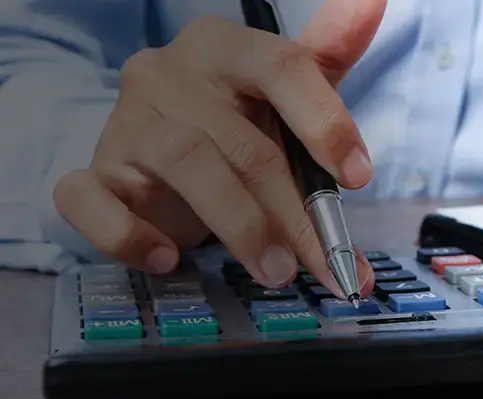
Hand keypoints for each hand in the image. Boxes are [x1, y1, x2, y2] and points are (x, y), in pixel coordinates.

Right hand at [52, 0, 385, 294]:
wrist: (161, 157)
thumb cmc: (236, 120)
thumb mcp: (286, 90)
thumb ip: (328, 56)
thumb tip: (373, 3)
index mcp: (223, 46)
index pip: (281, 66)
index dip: (325, 122)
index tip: (357, 177)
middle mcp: (168, 73)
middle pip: (244, 141)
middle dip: (294, 212)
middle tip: (326, 261)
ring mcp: (127, 122)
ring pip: (186, 166)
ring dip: (241, 228)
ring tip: (276, 270)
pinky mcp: (94, 172)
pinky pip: (93, 201)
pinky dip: (129, 235)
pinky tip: (166, 256)